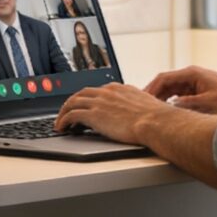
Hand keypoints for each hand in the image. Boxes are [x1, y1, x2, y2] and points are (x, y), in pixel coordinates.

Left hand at [54, 83, 174, 143]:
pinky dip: (63, 120)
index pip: (97, 90)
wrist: (156, 122)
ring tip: (60, 122)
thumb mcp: (146, 105)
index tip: (85, 105)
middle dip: (72, 102)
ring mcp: (99, 102)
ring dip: (63, 112)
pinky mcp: (93, 114)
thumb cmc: (156, 118)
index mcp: (119, 89)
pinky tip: (61, 127)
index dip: (88, 98)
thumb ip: (137, 106)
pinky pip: (71, 115)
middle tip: (67, 112)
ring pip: (72, 102)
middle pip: (82, 93)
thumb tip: (140, 114)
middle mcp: (107, 92)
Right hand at [144, 66, 216, 114]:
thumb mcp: (207, 103)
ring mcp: (195, 83)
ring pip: (171, 91)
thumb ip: (187, 105)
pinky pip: (180, 96)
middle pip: (164, 84)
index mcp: (191, 74)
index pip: (162, 79)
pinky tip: (168, 114)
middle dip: (153, 96)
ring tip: (151, 113)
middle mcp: (192, 76)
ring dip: (161, 100)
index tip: (140, 100)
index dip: (149, 90)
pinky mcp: (200, 92)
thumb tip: (169, 108)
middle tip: (142, 109)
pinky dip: (171, 104)